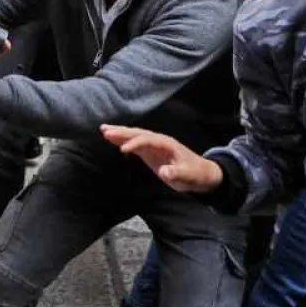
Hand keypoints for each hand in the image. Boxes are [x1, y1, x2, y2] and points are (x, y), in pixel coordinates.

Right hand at [102, 125, 222, 192]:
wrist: (202, 173)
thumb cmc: (195, 174)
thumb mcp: (188, 176)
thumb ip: (177, 173)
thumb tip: (164, 172)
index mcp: (167, 144)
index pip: (148, 140)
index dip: (135, 143)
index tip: (122, 150)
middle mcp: (159, 141)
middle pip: (138, 133)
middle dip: (122, 132)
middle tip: (105, 131)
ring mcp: (154, 145)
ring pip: (135, 136)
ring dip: (120, 132)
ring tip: (103, 130)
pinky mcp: (150, 151)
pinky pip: (134, 143)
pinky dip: (122, 140)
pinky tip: (111, 138)